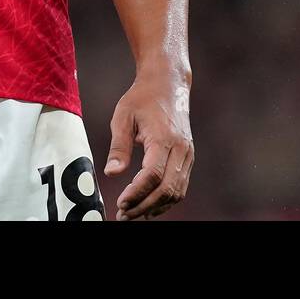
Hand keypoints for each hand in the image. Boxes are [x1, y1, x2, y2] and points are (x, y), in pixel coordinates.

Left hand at [102, 70, 192, 219]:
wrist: (168, 83)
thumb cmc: (142, 98)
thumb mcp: (123, 116)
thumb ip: (119, 146)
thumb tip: (111, 173)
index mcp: (164, 138)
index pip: (153, 175)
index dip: (137, 193)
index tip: (120, 203)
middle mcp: (181, 149)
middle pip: (166, 189)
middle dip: (144, 206)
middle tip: (123, 215)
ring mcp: (187, 154)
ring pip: (176, 191)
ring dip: (155, 206)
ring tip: (132, 213)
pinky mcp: (188, 157)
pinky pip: (180, 186)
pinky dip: (165, 199)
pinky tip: (148, 206)